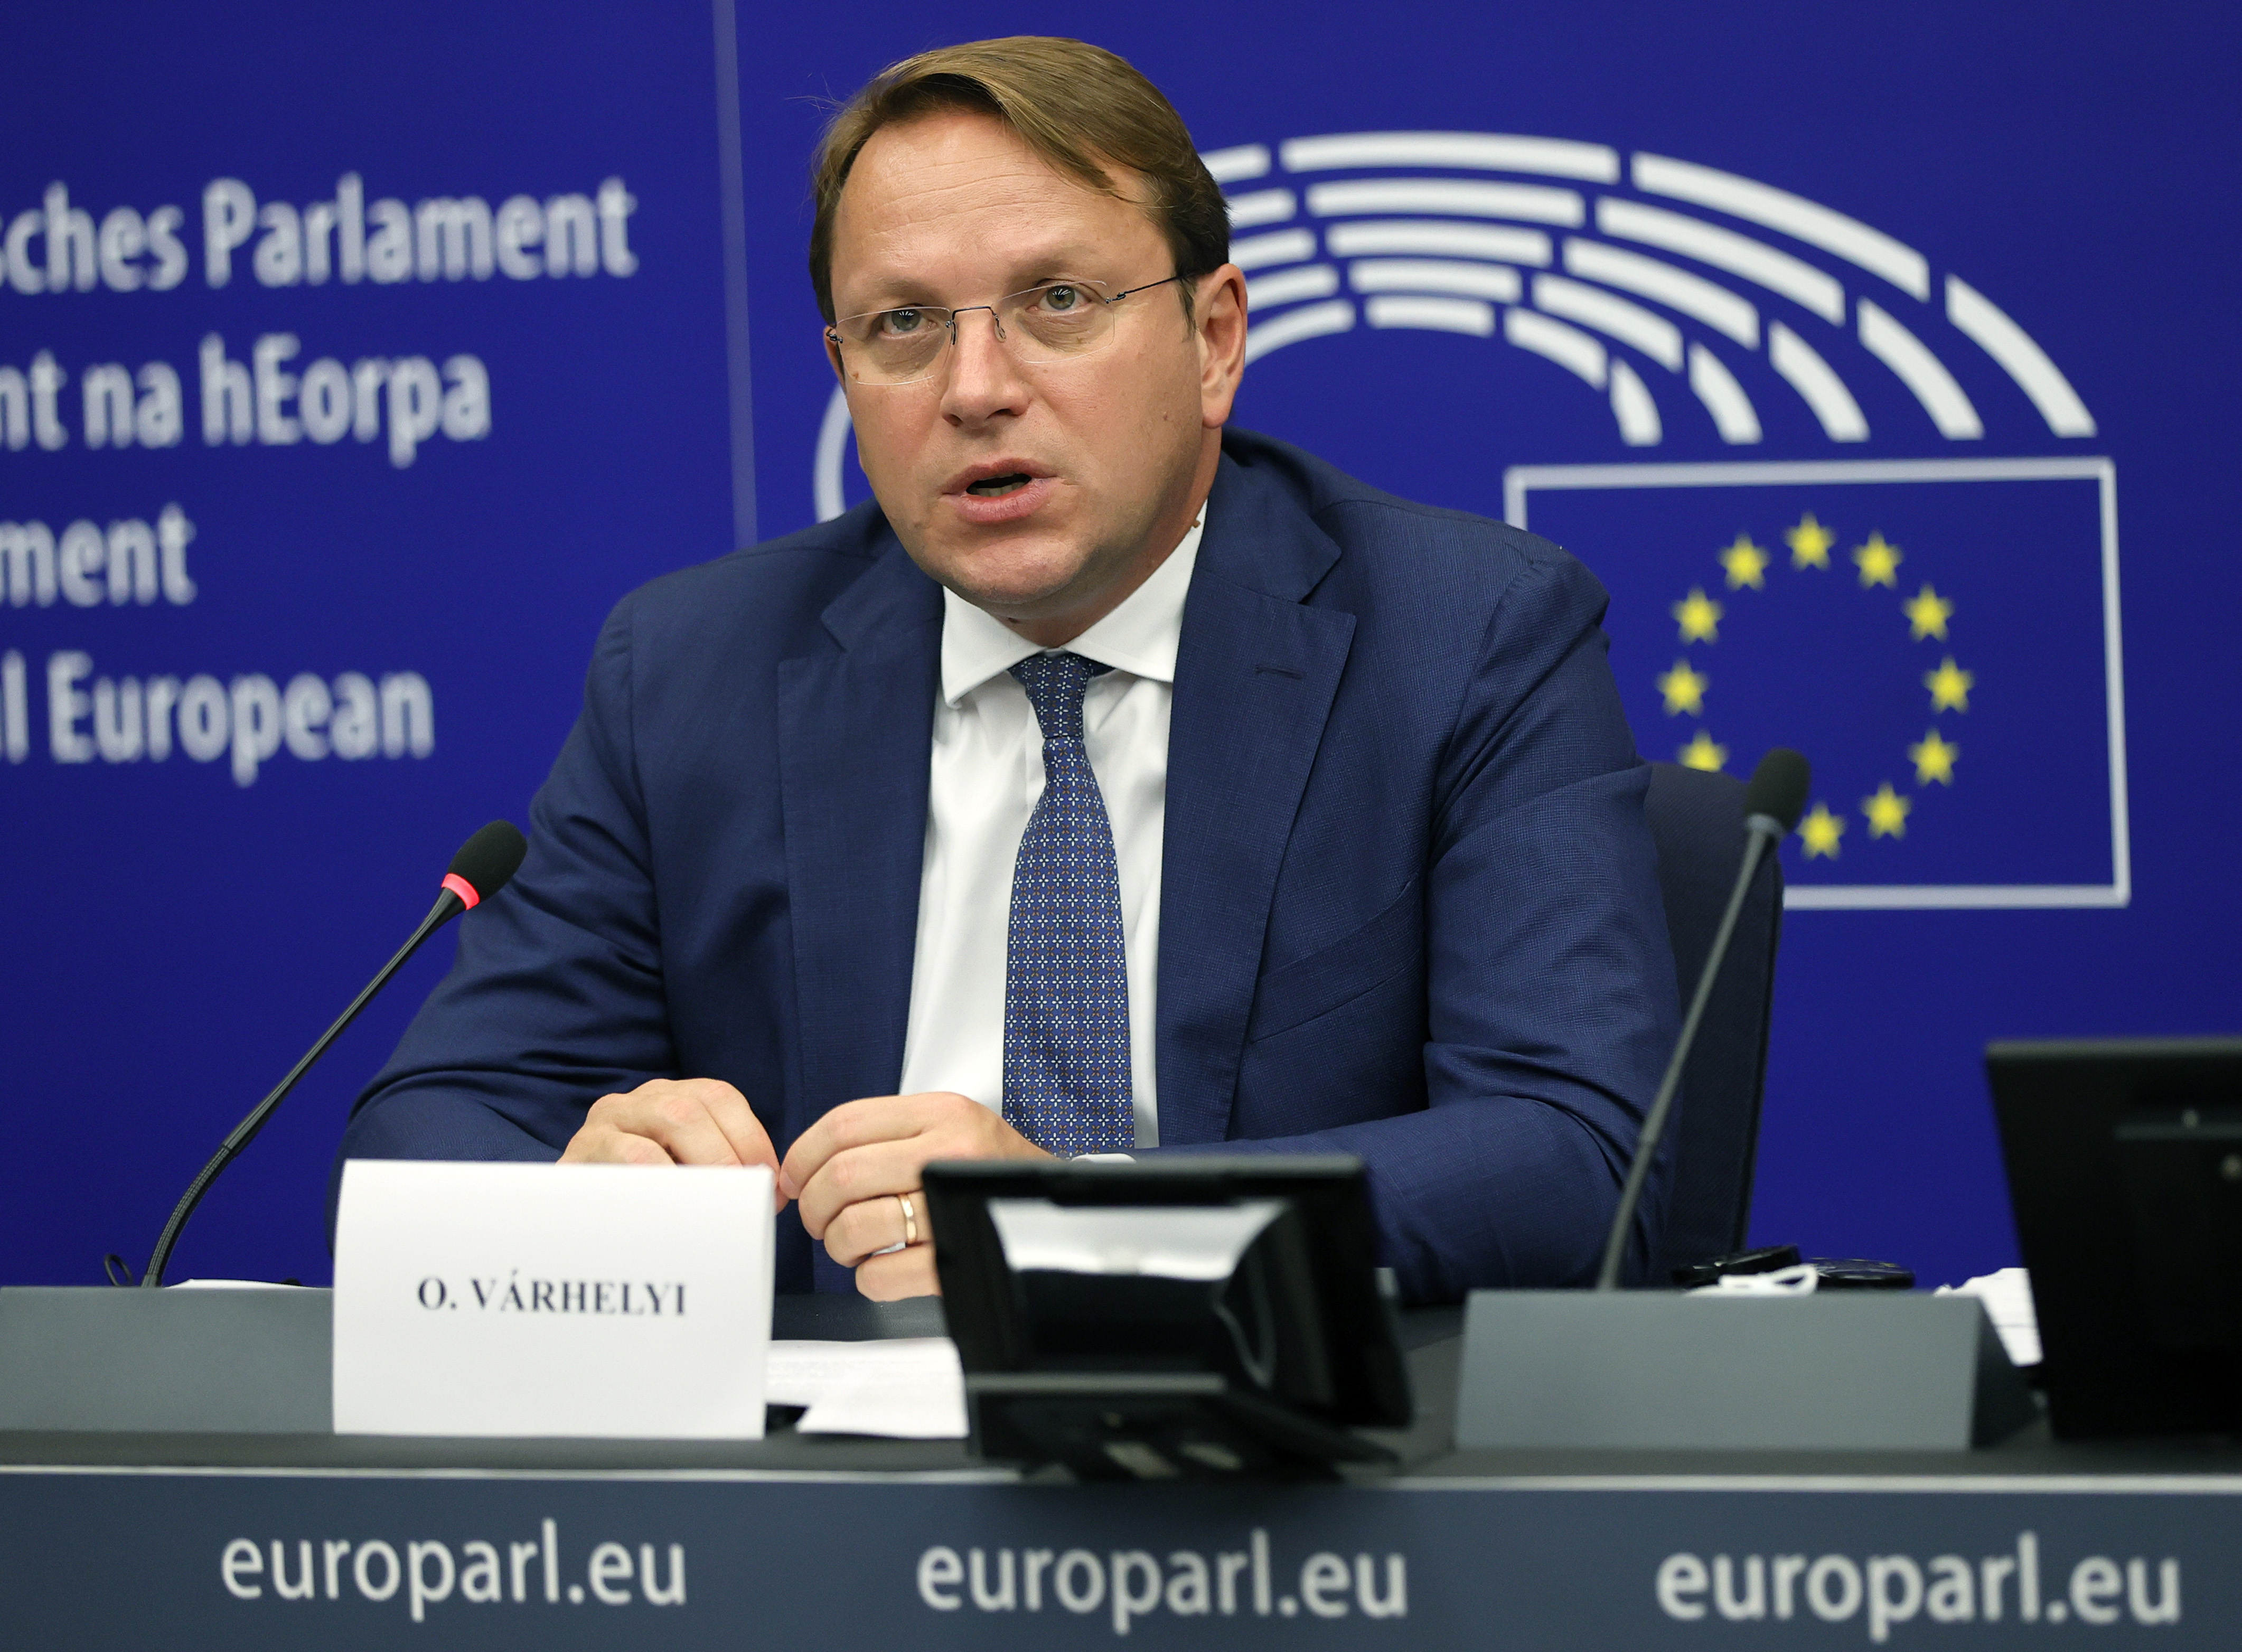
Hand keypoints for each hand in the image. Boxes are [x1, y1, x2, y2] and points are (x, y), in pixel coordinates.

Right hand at [560, 1077, 785, 1202]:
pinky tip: (673, 1206)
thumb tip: (770, 1197)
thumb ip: (722, 1172)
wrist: (571, 1217)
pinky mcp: (581, 1149)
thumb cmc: (644, 1197)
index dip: (753, 1140)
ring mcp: (607, 1120)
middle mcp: (640, 1100)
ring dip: (701, 1164)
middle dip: (727, 1156)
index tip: (770, 1188)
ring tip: (713, 1204)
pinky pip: (627, 1153)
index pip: (721, 1099)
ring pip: (667, 1120)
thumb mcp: (684, 1175)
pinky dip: (660, 1178)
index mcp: (673, 1097)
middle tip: (741, 1202)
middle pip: (693, 1109)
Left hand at [779, 1092, 1049, 1299]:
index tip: (793, 1179)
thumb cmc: (982, 1166)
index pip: (843, 1125)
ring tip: (851, 1244)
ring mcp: (955, 1205)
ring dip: (838, 1244)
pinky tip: (881, 1267)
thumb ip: (881, 1132)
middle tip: (818, 1218)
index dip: (802, 1157)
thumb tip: (801, 1166)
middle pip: (841, 1176)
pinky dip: (866, 1278)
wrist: (1047, 1200)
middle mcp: (949, 1153)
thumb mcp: (942, 1124)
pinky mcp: (957, 1257)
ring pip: (856, 1226)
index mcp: (939, 1113)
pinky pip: (881, 1276)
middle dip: (813, 1206)